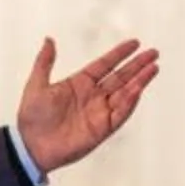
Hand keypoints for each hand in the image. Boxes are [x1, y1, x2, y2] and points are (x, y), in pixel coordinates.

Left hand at [15, 37, 160, 173]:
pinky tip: (138, 89)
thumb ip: (45, 62)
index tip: (134, 43)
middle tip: (153, 53)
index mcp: (79, 84)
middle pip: (120, 77)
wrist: (31, 146)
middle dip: (137, 65)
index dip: (119, 54)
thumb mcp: (36, 84)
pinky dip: (130, 102)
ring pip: (125, 93)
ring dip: (139, 81)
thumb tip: (49, 39)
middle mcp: (93, 96)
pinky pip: (120, 113)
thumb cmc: (32, 117)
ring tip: (153, 68)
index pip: (104, 65)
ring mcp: (99, 112)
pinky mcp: (102, 129)